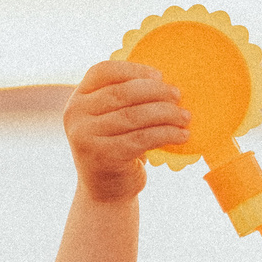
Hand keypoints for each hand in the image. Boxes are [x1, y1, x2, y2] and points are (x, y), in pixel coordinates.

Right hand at [66, 60, 190, 202]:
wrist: (105, 191)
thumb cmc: (116, 148)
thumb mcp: (110, 119)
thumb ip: (123, 99)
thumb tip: (164, 80)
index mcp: (78, 99)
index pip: (103, 71)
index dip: (133, 70)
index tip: (160, 76)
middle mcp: (76, 115)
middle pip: (122, 92)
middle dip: (155, 92)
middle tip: (178, 96)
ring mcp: (86, 136)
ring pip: (134, 116)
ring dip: (166, 114)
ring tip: (185, 117)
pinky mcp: (104, 156)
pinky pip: (142, 138)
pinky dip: (166, 134)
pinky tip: (182, 136)